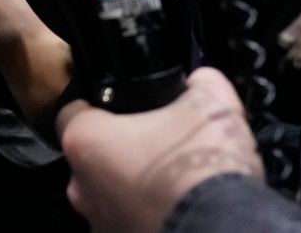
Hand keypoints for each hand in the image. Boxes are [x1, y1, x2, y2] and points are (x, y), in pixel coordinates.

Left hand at [59, 66, 263, 232]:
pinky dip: (146, 216)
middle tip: (157, 148)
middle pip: (92, 159)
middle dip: (120, 153)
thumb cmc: (203, 163)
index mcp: (85, 141)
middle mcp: (80, 187)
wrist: (227, 230)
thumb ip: (198, 84)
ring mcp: (99, 224)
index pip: (74, 113)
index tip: (124, 109)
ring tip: (172, 183)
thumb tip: (200, 81)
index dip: (99, 107)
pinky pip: (128, 224)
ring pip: (109, 197)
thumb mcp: (210, 103)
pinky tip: (175, 209)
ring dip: (133, 189)